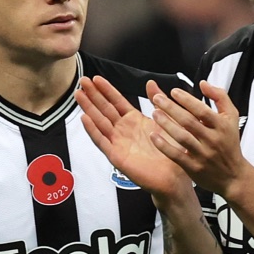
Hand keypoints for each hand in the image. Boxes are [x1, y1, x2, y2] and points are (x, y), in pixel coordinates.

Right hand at [75, 75, 192, 200]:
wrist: (175, 175)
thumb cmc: (172, 151)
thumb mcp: (166, 120)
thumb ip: (157, 101)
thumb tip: (150, 82)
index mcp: (134, 121)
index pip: (116, 101)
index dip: (106, 90)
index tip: (96, 78)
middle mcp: (124, 130)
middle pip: (105, 109)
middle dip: (93, 95)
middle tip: (82, 80)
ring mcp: (118, 143)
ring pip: (99, 122)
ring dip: (89, 108)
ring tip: (78, 94)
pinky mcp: (116, 156)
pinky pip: (102, 141)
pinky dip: (93, 130)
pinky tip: (85, 118)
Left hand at [149, 80, 248, 195]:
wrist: (233, 175)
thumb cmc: (229, 144)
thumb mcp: (232, 117)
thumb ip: (220, 97)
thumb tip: (203, 83)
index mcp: (221, 126)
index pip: (201, 110)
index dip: (186, 99)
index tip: (173, 92)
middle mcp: (212, 139)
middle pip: (188, 121)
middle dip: (171, 108)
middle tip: (157, 99)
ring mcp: (203, 154)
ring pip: (182, 137)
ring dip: (166, 124)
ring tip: (155, 113)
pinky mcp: (194, 167)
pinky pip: (176, 155)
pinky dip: (164, 145)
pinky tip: (154, 136)